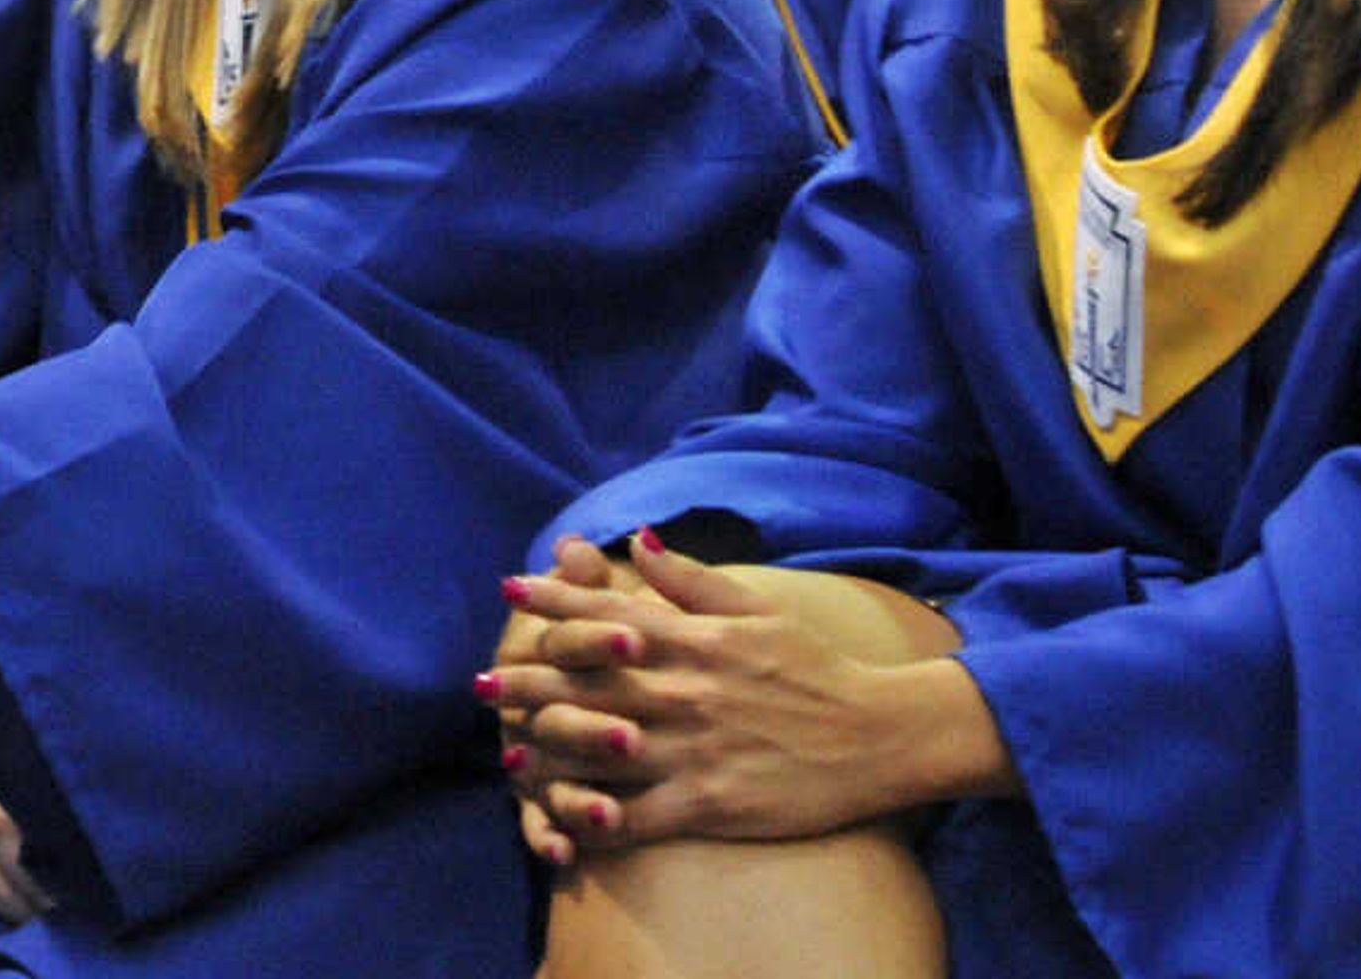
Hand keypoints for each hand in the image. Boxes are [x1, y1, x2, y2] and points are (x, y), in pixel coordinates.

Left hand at [485, 530, 961, 854]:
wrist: (879, 736)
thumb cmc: (816, 668)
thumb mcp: (758, 609)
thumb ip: (692, 579)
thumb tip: (640, 539)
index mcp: (692, 640)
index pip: (604, 614)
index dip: (551, 601)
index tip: (509, 589)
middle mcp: (682, 691)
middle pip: (584, 684)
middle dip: (526, 682)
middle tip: (481, 685)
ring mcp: (692, 749)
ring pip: (598, 750)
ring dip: (547, 752)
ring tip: (506, 754)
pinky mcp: (708, 803)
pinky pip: (636, 817)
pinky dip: (596, 817)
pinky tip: (564, 821)